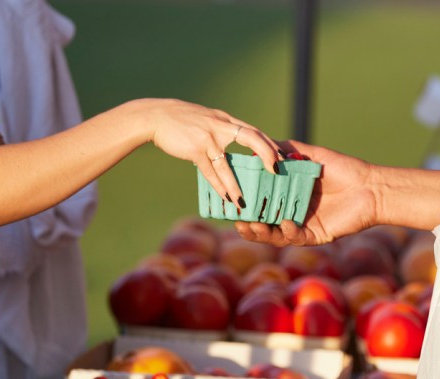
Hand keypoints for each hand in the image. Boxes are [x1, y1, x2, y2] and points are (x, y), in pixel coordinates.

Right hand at [142, 99, 281, 208]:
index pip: (254, 131)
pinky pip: (210, 171)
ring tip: (244, 201)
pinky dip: (218, 186)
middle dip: (267, 154)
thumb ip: (222, 130)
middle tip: (277, 172)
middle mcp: (220, 126)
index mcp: (225, 121)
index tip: (283, 158)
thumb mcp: (207, 120)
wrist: (156, 116)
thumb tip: (237, 144)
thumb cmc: (182, 121)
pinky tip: (226, 198)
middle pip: (252, 138)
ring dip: (237, 184)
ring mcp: (208, 138)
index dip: (270, 145)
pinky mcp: (195, 149)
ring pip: (228, 164)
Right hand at [234, 141, 377, 246]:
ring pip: (277, 235)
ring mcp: (304, 226)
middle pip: (265, 224)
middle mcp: (294, 213)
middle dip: (249, 224)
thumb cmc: (344, 169)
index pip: (263, 203)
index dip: (247, 203)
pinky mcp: (318, 236)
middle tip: (237, 219)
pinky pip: (298, 238)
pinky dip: (289, 232)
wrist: (370, 187)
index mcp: (289, 196)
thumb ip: (288, 150)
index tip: (232, 199)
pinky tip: (284, 223)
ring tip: (252, 226)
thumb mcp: (312, 155)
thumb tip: (262, 144)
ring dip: (263, 233)